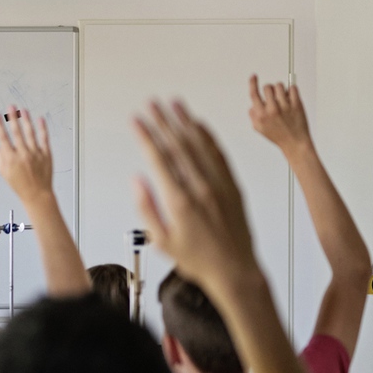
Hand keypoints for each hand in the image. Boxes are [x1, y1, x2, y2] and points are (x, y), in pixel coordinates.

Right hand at [0, 107, 55, 205]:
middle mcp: (23, 154)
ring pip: (30, 133)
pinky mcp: (46, 154)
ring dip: (26, 120)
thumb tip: (0, 146)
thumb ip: (1, 158)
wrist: (37, 194)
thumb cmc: (20, 185)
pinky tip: (40, 120)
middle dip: (13, 118)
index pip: (3, 138)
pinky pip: (44, 138)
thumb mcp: (4, 174)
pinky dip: (42, 128)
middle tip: (11, 107)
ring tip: (23, 110)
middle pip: (17, 132)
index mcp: (11, 159)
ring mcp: (35, 153)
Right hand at [133, 101, 258, 295]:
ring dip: (185, 121)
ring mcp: (219, 185)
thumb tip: (136, 181)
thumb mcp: (162, 241)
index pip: (159, 159)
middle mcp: (200, 188)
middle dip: (162, 121)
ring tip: (174, 103)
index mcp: (180, 202)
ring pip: (200, 145)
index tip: (136, 121)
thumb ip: (147, 208)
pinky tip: (199, 125)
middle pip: (178, 145)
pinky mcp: (232, 186)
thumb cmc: (198, 260)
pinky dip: (208, 137)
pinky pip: (219, 155)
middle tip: (151, 104)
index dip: (146, 136)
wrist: (235, 269)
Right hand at [248, 76, 310, 153]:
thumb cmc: (277, 136)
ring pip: (280, 86)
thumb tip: (253, 104)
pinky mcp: (297, 105)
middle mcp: (272, 109)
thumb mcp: (259, 129)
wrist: (295, 143)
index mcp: (261, 115)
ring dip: (280, 89)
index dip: (252, 83)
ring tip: (282, 97)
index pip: (254, 94)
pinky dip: (291, 89)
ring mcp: (285, 106)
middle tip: (273, 95)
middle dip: (269, 89)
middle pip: (267, 87)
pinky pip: (293, 88)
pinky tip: (290, 96)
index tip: (254, 76)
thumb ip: (253, 115)